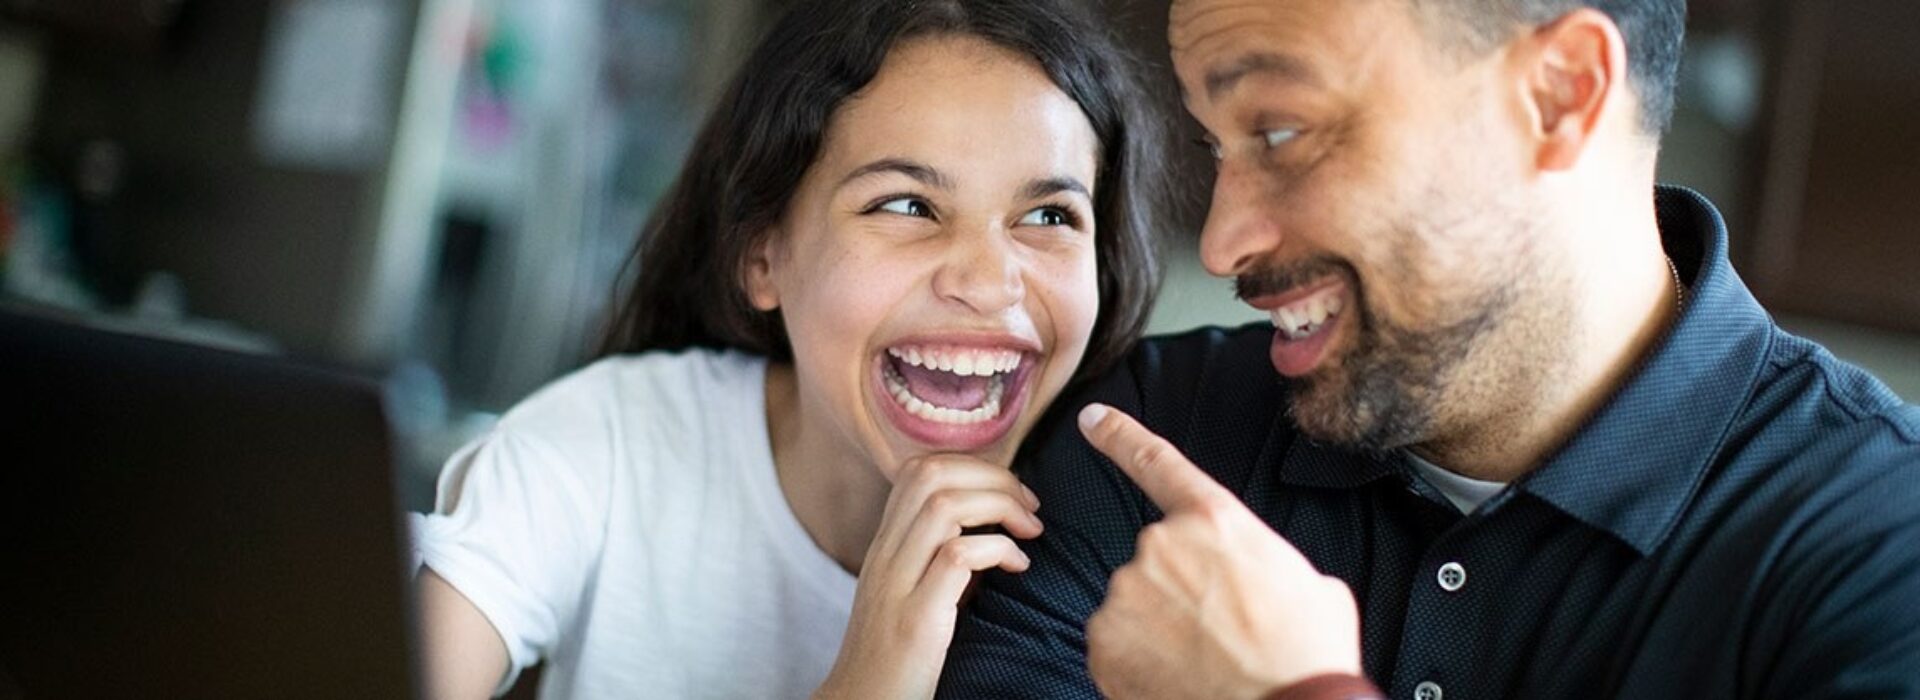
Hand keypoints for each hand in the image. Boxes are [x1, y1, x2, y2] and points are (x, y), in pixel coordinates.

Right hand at [814, 454, 1043, 699]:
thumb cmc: (899, 656)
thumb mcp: (916, 593)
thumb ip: (942, 557)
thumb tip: (994, 529)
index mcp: (886, 545)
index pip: (920, 469)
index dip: (973, 466)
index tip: (1009, 494)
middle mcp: (885, 555)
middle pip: (932, 473)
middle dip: (993, 476)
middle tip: (1029, 507)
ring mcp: (897, 585)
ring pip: (945, 505)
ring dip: (1000, 505)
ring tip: (1030, 531)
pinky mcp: (916, 619)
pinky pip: (957, 557)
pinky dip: (999, 549)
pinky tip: (1018, 567)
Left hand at [1079, 403, 1362, 699]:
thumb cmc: (1307, 655)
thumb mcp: (1310, 585)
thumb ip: (1263, 562)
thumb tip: (1259, 579)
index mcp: (1215, 520)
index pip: (1157, 464)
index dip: (1119, 436)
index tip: (1090, 418)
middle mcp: (1161, 545)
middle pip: (1157, 561)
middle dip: (1181, 592)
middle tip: (1220, 629)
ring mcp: (1127, 593)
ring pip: (1135, 606)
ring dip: (1160, 630)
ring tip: (1205, 660)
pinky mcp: (1105, 642)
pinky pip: (1116, 646)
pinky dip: (1138, 663)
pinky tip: (1177, 679)